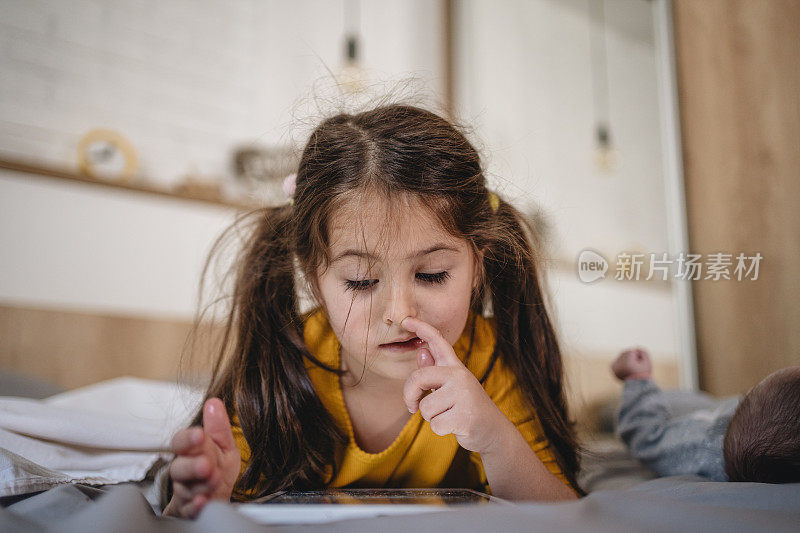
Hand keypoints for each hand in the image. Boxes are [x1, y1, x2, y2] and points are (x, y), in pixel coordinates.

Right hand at [163, 398, 240, 518]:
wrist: (215, 498)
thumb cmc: (217, 469)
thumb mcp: (223, 446)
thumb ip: (218, 428)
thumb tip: (214, 403)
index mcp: (191, 452)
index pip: (181, 442)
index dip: (188, 439)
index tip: (199, 434)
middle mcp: (184, 471)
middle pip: (179, 468)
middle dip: (192, 465)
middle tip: (206, 464)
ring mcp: (185, 491)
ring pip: (185, 489)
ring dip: (198, 485)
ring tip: (212, 479)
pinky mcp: (189, 510)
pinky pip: (188, 510)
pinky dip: (194, 506)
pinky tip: (202, 502)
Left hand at [401, 316, 513, 454]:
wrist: (493, 431)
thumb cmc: (466, 407)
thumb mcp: (451, 386)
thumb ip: (435, 371)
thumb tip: (421, 352)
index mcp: (455, 367)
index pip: (438, 341)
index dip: (422, 328)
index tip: (406, 319)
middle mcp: (460, 375)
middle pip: (419, 378)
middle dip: (409, 395)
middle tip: (411, 406)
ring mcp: (464, 394)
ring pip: (425, 407)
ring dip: (431, 418)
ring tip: (448, 416)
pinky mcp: (465, 415)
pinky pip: (435, 424)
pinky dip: (440, 430)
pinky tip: (454, 426)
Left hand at [611, 347, 652, 380]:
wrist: (637, 385)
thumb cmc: (643, 374)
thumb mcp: (647, 363)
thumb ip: (643, 352)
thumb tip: (636, 348)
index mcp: (628, 363)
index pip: (633, 351)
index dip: (638, 357)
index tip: (640, 364)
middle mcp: (619, 364)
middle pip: (626, 353)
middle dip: (632, 357)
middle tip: (635, 365)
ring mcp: (615, 366)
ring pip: (621, 355)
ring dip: (627, 358)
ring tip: (631, 367)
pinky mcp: (613, 368)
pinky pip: (617, 359)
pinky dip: (622, 361)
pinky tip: (626, 367)